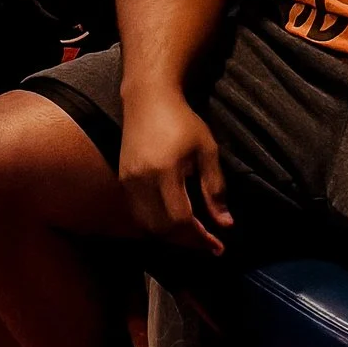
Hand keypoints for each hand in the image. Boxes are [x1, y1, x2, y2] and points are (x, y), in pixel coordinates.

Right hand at [120, 91, 232, 256]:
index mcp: (164, 172)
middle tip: (209, 243)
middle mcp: (141, 181)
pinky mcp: (122, 180)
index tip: (218, 246)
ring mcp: (128, 181)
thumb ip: (215, 188)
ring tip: (194, 235)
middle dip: (187, 241)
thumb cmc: (182, 121)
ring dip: (171, 236)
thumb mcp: (207, 151)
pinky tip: (174, 222)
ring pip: (147, 225)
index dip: (199, 237)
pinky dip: (157, 225)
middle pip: (161, 228)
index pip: (180, 219)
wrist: (147, 99)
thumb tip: (225, 224)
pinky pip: (138, 213)